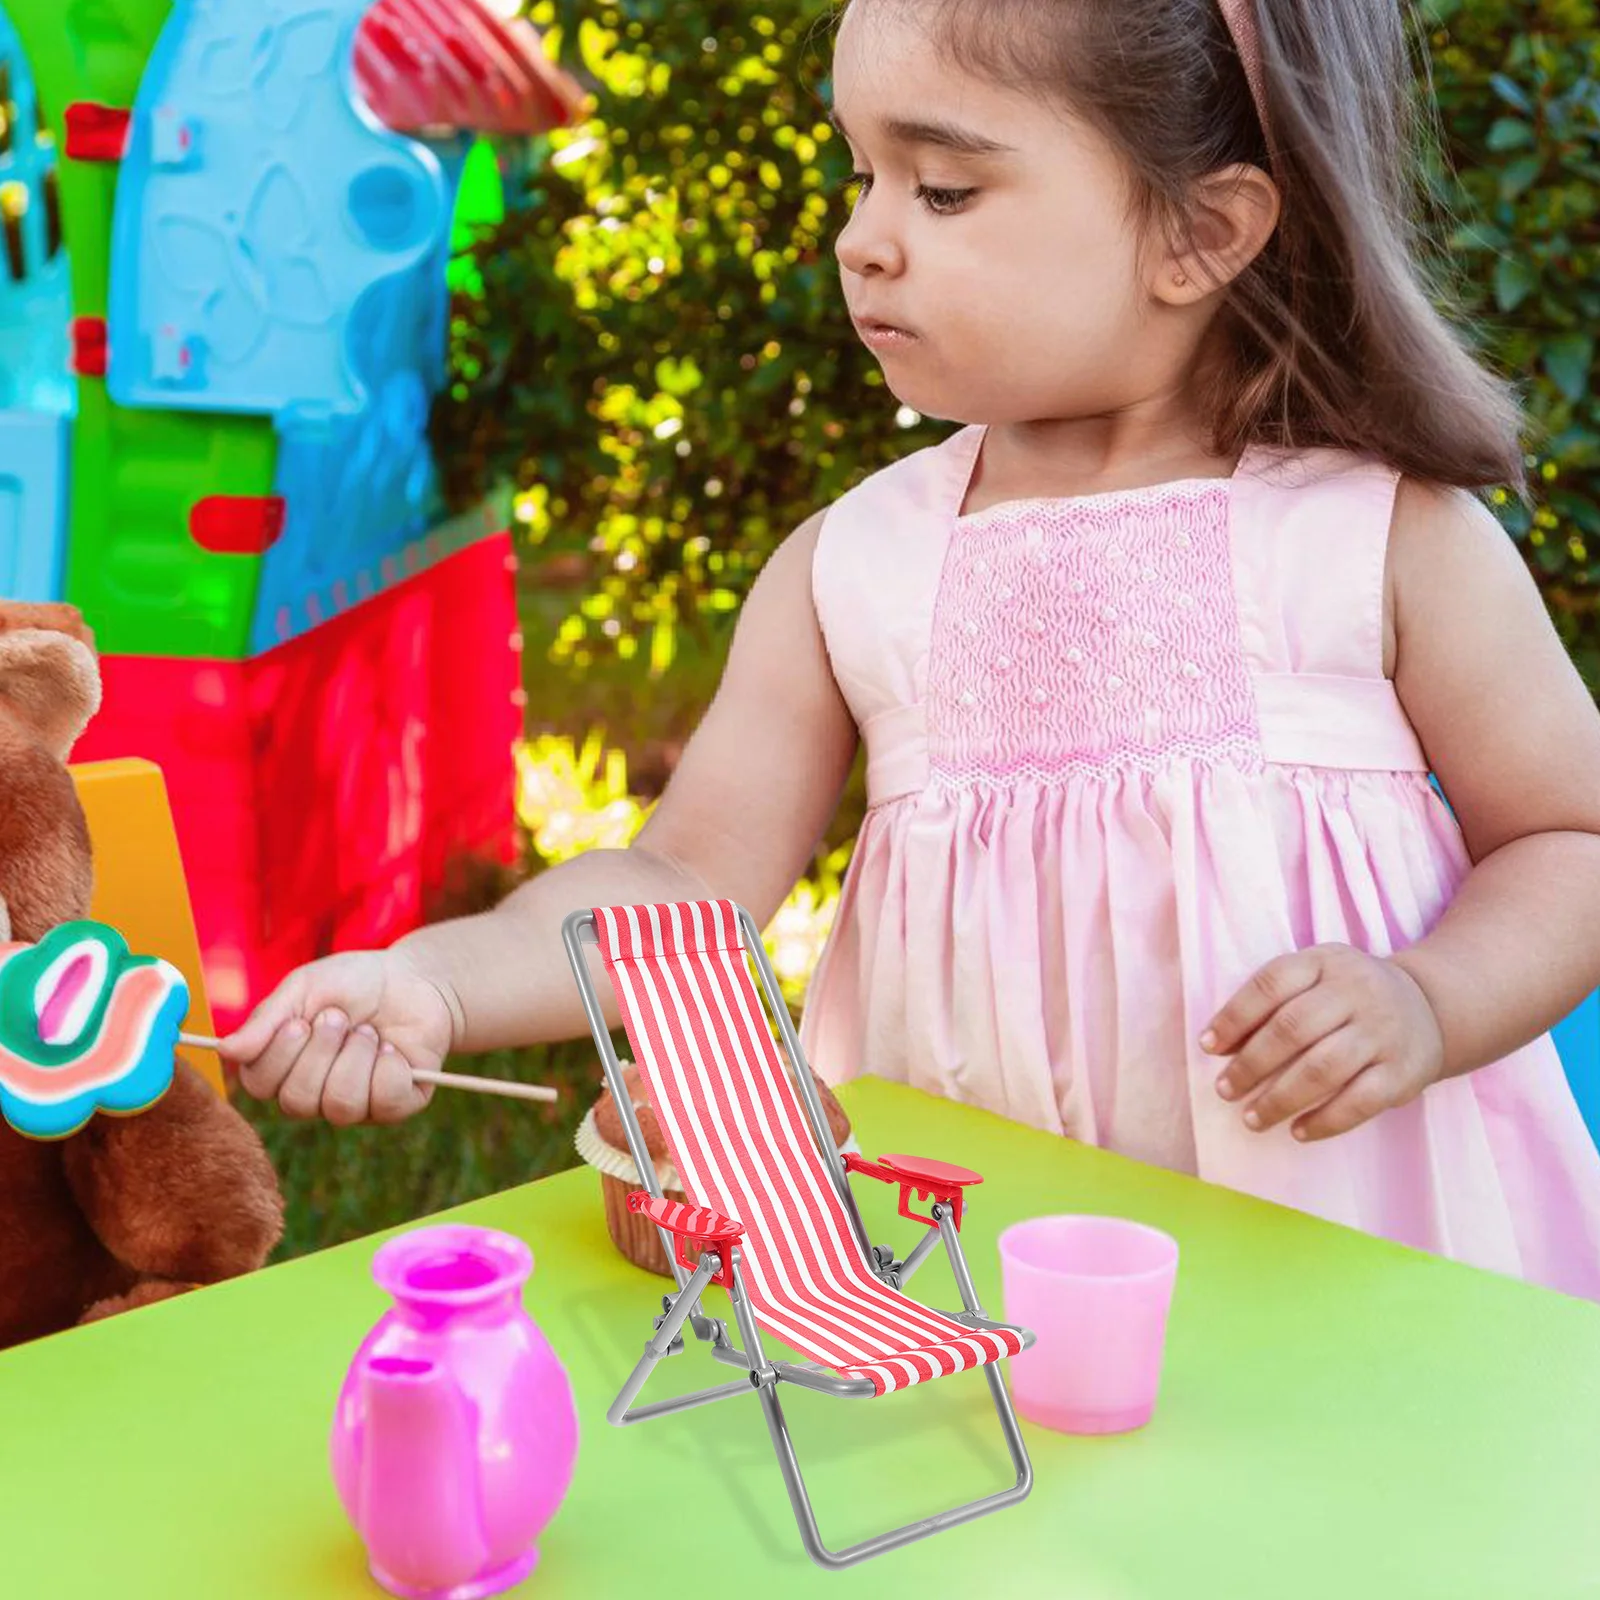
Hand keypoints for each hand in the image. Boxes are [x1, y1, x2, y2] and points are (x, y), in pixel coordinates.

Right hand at [221, 948, 458, 1125]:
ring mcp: (354, 1105)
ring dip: (356, 1057)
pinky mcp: (393, 1106)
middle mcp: (313, 1094)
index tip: (300, 1020)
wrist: (414, 981)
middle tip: (339, 1017)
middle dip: (322, 1051)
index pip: (259, 1084)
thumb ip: (266, 1019)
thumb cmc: (353, 984)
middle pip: (297, 1101)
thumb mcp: (305, 987)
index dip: (279, 1054)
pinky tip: (392, 1048)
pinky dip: (389, 1066)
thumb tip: (222, 1050)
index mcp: (283, 1068)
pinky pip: (384, 1102)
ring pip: (340, 1105)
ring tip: (368, 1031)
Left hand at [1202, 945, 1444, 1141]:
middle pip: (1293, 1029)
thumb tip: (1217, 1045)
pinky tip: (1297, 1131)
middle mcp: (1356, 992)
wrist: (1428, 1007)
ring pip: (1323, 1069)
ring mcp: (1382, 1032)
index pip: (1271, 983)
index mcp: (1324, 962)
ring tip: (1251, 1118)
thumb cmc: (1347, 997)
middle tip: (1224, 1090)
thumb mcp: (1314, 979)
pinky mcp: (1403, 1072)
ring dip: (1280, 1099)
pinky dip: (1324, 1121)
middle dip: (1251, 1064)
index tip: (1208, 1046)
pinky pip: (1359, 1102)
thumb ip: (1269, 1003)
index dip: (1234, 1016)